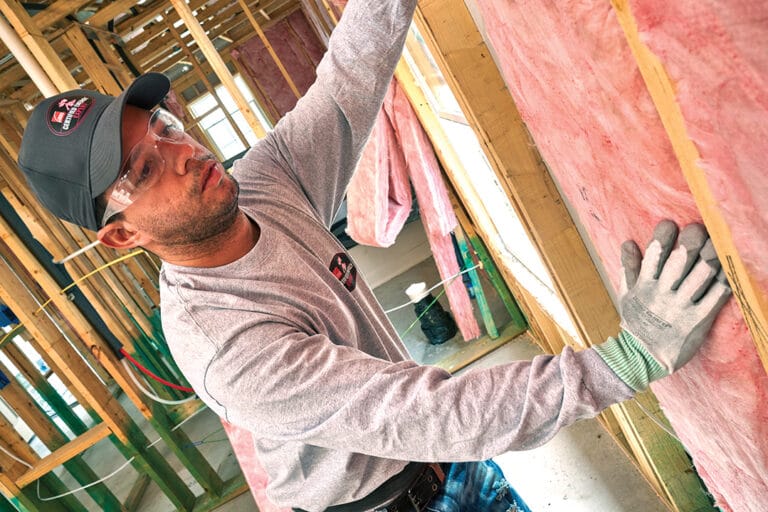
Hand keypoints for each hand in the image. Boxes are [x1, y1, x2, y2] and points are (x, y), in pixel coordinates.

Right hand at [619, 220, 731, 372]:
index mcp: (645, 285)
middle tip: (700, 227)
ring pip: (701, 276)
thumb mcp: (626, 294)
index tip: (670, 223)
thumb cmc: (636, 321)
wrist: (641, 357)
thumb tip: (629, 242)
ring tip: (718, 242)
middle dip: (692, 240)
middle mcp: (663, 293)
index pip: (654, 255)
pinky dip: (724, 282)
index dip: (663, 237)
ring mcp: (681, 307)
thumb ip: (629, 267)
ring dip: (712, 256)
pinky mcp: (698, 320)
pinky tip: (731, 269)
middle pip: (680, 261)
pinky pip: (715, 298)